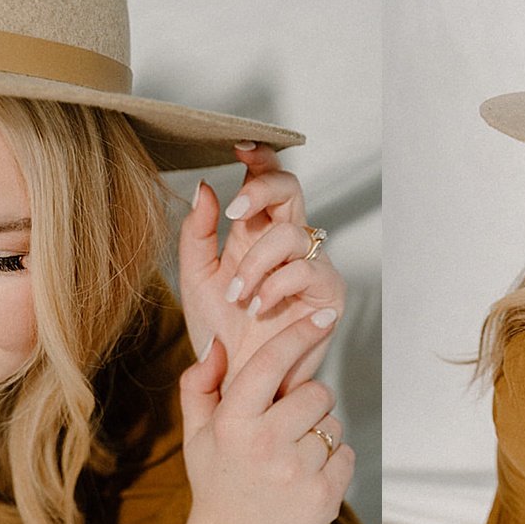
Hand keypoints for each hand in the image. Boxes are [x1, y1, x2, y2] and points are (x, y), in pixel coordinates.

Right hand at [173, 314, 352, 523]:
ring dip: (318, 434)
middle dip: (308, 402)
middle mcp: (265, 445)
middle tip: (287, 425)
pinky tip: (305, 479)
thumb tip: (218, 342)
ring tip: (291, 458)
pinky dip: (332, 462)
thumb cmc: (217, 483)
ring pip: (333, 424)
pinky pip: (346, 454)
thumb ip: (200, 385)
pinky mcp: (324, 497)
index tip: (324, 317)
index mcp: (232, 424)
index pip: (271, 363)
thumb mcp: (196, 435)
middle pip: (316, 392)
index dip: (300, 335)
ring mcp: (297, 473)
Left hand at [177, 142, 344, 393]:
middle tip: (234, 213)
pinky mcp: (328, 293)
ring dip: (257, 263)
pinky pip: (307, 270)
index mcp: (254, 232)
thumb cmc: (219, 330)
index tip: (239, 144)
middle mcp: (285, 242)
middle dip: (262, 191)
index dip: (259, 158)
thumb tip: (205, 187)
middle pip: (291, 189)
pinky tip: (259, 308)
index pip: (263, 182)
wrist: (236, 380)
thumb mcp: (195, 277)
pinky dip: (276, 286)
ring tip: (238, 296)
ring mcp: (310, 265)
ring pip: (292, 233)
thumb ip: (197, 233)